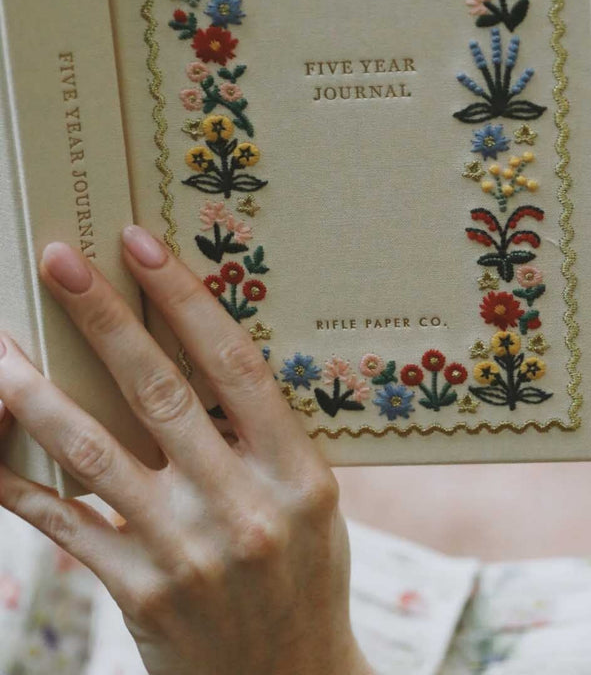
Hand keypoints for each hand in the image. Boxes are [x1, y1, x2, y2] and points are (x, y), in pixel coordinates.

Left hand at [0, 225, 372, 674]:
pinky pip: (65, 523)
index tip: (142, 246)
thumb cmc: (304, 572)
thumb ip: (263, 435)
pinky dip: (18, 478)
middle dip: (105, 321)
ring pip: (94, 453)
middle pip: (160, 394)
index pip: (235, 366)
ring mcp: (186, 552)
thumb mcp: (314, 497)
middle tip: (61, 262)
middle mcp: (243, 505)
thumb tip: (194, 357)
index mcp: (299, 470)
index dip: (186, 300)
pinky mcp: (137, 593)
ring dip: (37, 393)